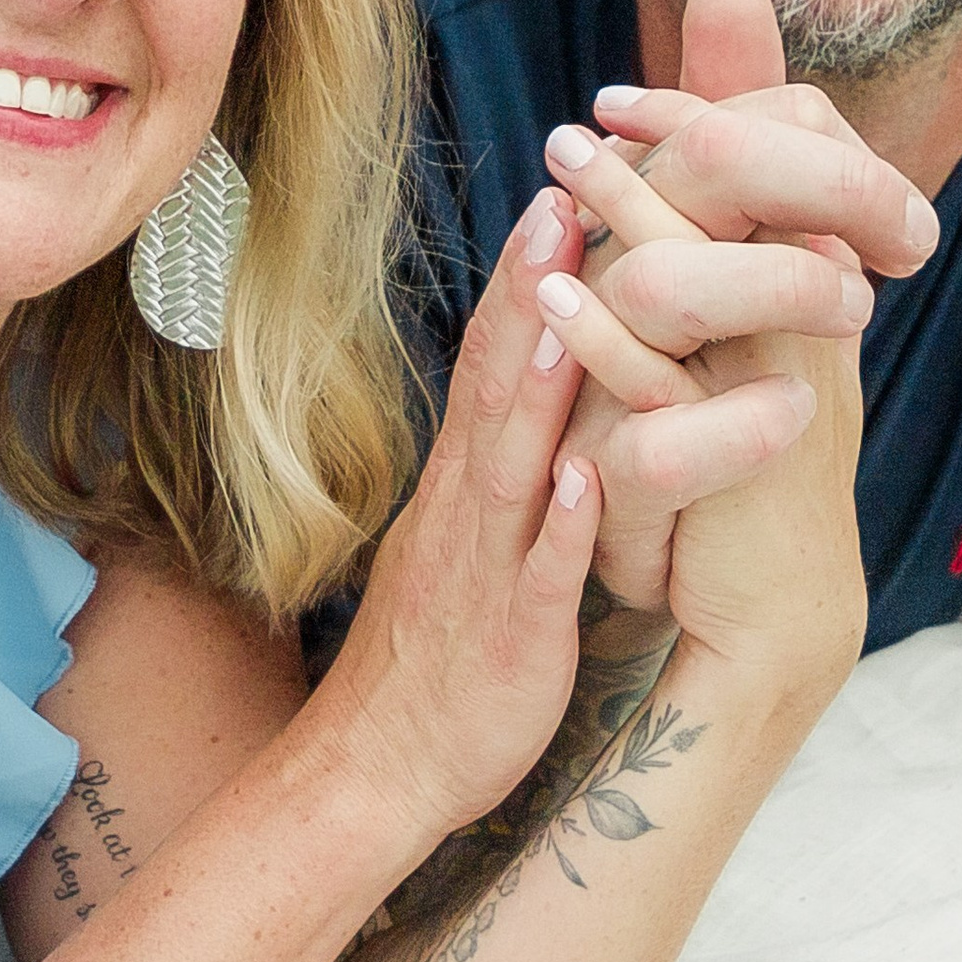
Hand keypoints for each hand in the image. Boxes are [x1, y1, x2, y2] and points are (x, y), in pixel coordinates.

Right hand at [313, 203, 601, 846]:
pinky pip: (535, 575)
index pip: (493, 359)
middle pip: (499, 380)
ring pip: (515, 459)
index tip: (565, 192)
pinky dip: (557, 527)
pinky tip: (582, 480)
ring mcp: (486, 565)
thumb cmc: (440, 656)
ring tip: (579, 302)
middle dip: (533, 289)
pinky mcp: (513, 637)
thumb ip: (508, 468)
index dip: (525, 275)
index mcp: (465, 480)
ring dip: (546, 381)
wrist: (380, 769)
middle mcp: (470, 504)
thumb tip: (547, 392)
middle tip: (571, 195)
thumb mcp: (470, 541)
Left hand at [531, 0, 932, 624]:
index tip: (618, 105)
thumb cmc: (732, 457)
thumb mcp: (716, 345)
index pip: (778, 168)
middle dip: (667, 150)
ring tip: (562, 183)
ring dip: (629, 223)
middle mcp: (800, 325)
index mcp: (803, 286)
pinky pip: (663, 389)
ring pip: (694, 283)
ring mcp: (769, 388)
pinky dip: (606, 342)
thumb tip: (683, 134)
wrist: (773, 600)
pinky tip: (555, 301)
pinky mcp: (728, 465)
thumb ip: (700, 242)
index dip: (699, 118)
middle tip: (582, 127)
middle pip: (749, 200)